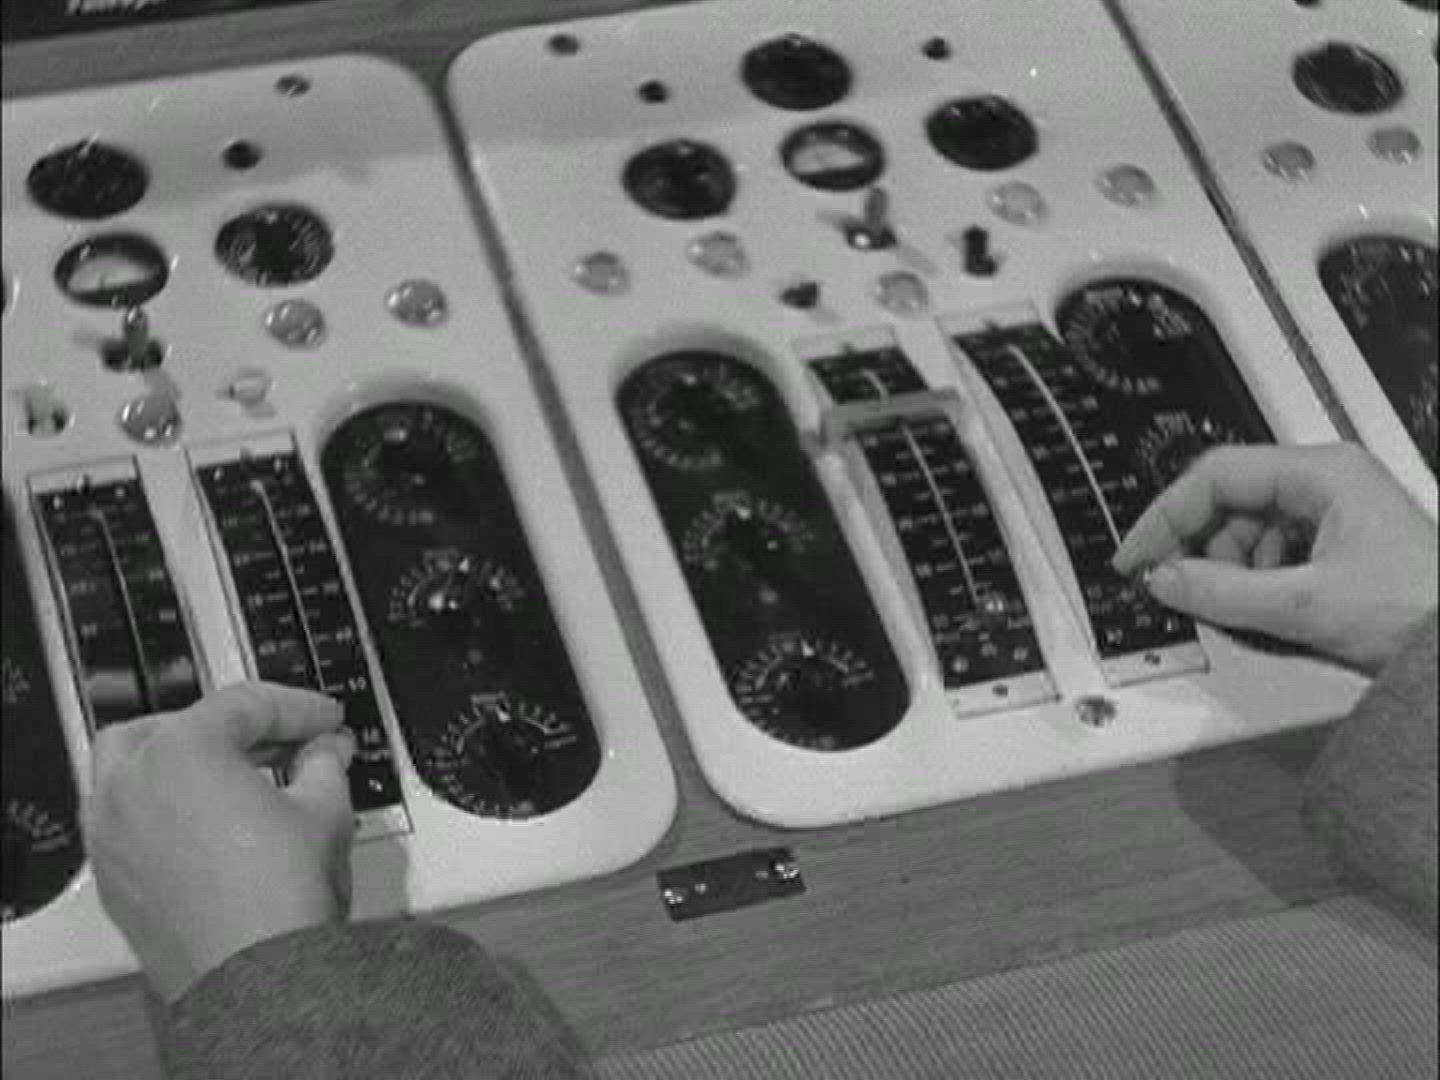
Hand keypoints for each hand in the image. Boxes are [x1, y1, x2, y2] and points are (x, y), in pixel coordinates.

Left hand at [84, 682, 356, 1001]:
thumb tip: (325, 751)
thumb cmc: (279, 897)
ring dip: (187, 764)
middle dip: (232, 728)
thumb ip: (324, 763)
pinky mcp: (115, 879)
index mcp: (181, 751)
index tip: (327, 720)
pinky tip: (213, 826)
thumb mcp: (325, 809)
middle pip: (176, 726)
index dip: (299, 708)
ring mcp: (113, 835)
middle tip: (282, 741)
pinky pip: (133, 821)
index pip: (245, 705)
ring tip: (240, 780)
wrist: (256, 982)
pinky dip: (167, 809)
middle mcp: (130, 785)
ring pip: (136, 771)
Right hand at [1113, 443, 1437, 675]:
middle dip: (1201, 551)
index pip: (1215, 475)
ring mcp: (1332, 518)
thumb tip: (1164, 580)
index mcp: (1322, 473)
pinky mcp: (1336, 551)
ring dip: (1231, 575)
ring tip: (1244, 610)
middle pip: (1228, 505)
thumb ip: (1222, 592)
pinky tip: (1268, 613)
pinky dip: (1254, 587)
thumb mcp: (1307, 603)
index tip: (1138, 554)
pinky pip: (1270, 560)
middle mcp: (1326, 486)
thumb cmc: (1425, 607)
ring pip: (1246, 536)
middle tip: (1181, 588)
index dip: (1166, 516)